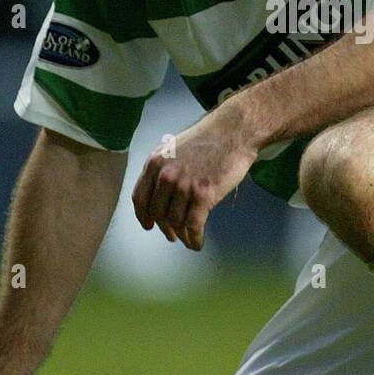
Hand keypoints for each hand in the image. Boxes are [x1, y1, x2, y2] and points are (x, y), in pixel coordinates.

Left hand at [131, 110, 257, 249]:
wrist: (234, 131)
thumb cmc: (209, 137)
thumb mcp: (175, 147)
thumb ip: (165, 168)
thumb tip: (163, 192)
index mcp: (155, 163)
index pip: (140, 198)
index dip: (143, 216)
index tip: (148, 225)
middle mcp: (165, 176)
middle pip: (158, 213)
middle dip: (164, 229)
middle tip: (171, 235)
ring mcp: (184, 186)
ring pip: (175, 222)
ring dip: (181, 236)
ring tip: (187, 239)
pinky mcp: (203, 195)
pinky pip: (193, 226)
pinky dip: (194, 239)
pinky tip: (197, 243)